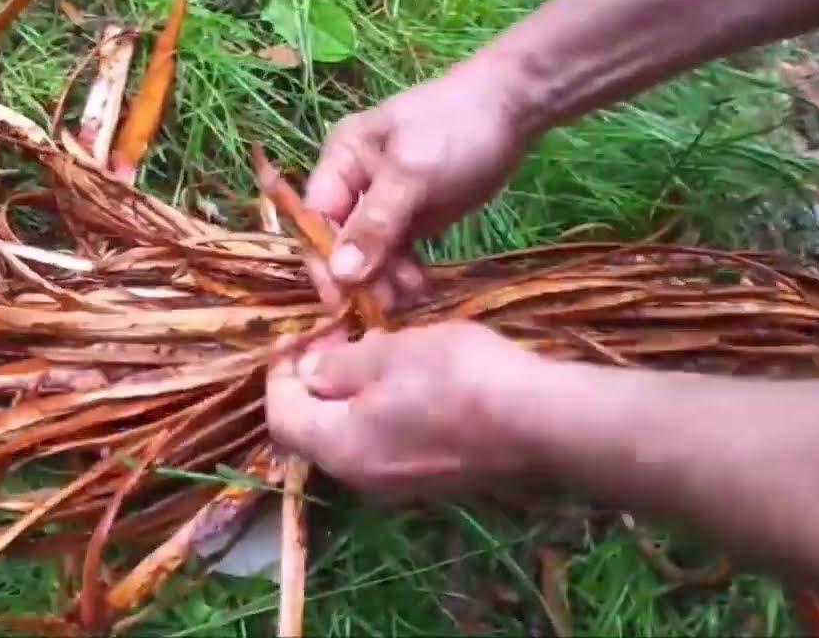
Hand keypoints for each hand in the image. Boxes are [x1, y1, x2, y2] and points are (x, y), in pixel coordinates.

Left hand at [265, 321, 542, 501]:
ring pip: (353, 435)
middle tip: (336, 334)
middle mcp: (361, 478)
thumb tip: (310, 372)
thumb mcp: (389, 354)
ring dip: (351, 392)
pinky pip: (387, 443)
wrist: (539, 422)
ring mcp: (399, 485)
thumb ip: (338, 366)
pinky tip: (409, 376)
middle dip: (316, 379)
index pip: (282, 414)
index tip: (295, 333)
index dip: (278, 372)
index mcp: (339, 449)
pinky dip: (381, 409)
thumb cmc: (456, 379)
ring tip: (374, 346)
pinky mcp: (432, 481)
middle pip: (315, 429)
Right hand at [305, 57, 531, 308]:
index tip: (339, 301)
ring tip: (412, 294)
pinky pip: (396, 253)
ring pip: (369, 253)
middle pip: (340, 241)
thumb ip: (375, 224)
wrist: (513, 109)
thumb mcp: (412, 175)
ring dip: (384, 278)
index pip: (316, 219)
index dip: (323, 261)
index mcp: (340, 160)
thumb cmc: (455, 130)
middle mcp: (354, 183)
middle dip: (358, 275)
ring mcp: (384, 202)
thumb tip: (340, 273)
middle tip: (385, 305)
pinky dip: (404, 272)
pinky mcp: (412, 216)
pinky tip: (420, 286)